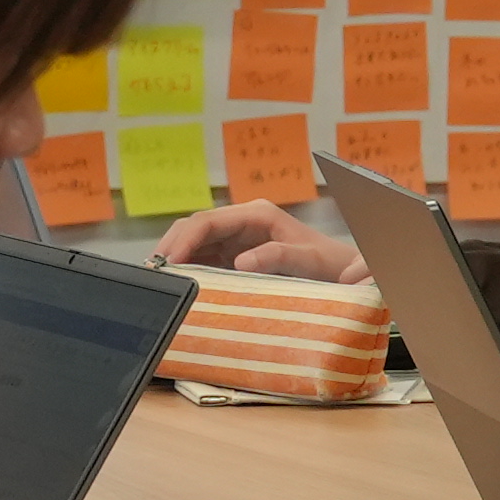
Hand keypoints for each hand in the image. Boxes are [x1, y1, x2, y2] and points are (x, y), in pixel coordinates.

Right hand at [153, 201, 370, 281]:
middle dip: (172, 247)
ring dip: (176, 258)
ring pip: (195, 243)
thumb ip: (277, 257)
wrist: (346, 274)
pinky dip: (188, 269)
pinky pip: (204, 259)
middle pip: (195, 228)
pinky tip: (177, 284)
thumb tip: (241, 261)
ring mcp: (238, 239)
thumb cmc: (329, 265)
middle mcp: (243, 222)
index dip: (185, 238)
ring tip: (158, 280)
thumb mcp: (307, 260)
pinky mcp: (236, 257)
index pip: (208, 220)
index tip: (170, 260)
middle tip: (153, 272)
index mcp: (257, 215)